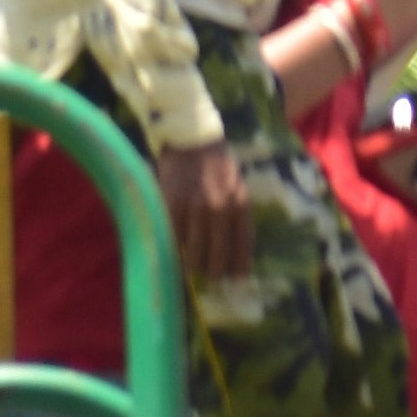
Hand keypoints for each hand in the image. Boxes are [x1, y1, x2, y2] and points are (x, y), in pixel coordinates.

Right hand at [156, 130, 252, 288]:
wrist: (190, 136)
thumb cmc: (216, 163)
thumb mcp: (236, 183)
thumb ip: (236, 213)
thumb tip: (236, 253)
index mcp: (240, 201)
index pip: (243, 246)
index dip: (239, 267)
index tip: (236, 280)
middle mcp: (221, 207)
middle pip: (217, 257)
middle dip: (213, 272)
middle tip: (209, 276)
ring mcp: (196, 207)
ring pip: (195, 254)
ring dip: (193, 265)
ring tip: (192, 267)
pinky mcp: (173, 206)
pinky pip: (175, 241)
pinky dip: (176, 250)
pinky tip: (177, 251)